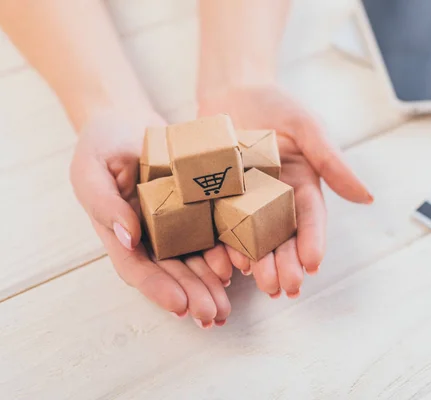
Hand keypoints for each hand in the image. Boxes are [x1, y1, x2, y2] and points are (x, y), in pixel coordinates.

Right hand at [70, 110, 232, 327]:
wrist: (127, 120)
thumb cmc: (101, 144)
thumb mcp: (91, 169)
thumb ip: (104, 203)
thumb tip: (129, 237)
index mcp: (120, 233)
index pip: (137, 269)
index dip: (158, 289)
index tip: (180, 306)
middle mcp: (149, 236)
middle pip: (172, 272)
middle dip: (193, 295)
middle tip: (213, 315)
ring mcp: (174, 224)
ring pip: (195, 260)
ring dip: (211, 284)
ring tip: (227, 305)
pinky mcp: (197, 207)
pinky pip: (212, 232)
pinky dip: (225, 250)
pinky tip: (240, 264)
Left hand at [198, 85, 372, 298]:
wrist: (232, 89)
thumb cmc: (276, 105)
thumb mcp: (308, 128)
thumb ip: (332, 162)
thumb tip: (367, 197)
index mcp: (302, 186)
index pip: (311, 219)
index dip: (313, 241)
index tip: (313, 263)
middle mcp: (276, 200)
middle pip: (283, 237)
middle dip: (286, 263)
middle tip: (285, 286)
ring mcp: (246, 203)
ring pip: (254, 239)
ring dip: (259, 264)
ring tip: (260, 283)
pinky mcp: (219, 200)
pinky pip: (221, 226)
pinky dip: (224, 246)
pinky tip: (226, 264)